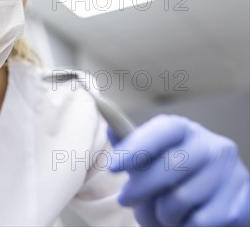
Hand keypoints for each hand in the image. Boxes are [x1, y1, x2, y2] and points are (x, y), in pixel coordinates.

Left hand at [108, 114, 249, 226]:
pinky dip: (184, 226)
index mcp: (185, 130)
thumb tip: (111, 130)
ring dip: (163, 212)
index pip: (164, 130)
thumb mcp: (149, 160)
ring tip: (163, 212)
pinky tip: (184, 220)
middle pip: (170, 166)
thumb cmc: (172, 178)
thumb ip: (132, 147)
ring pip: (183, 198)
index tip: (112, 167)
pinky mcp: (242, 202)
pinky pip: (200, 221)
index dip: (137, 147)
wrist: (212, 203)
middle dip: (141, 188)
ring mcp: (232, 172)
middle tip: (125, 200)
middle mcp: (212, 145)